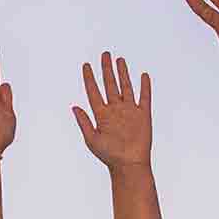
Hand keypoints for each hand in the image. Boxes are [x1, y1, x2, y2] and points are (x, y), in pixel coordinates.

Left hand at [73, 52, 154, 168]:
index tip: (86, 65)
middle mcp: (115, 110)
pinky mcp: (143, 115)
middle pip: (110, 84)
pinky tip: (143, 75)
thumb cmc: (109, 156)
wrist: (129, 165)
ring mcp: (129, 111)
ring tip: (120, 60)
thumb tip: (74, 107)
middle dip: (106, 69)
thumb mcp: (92, 139)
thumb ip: (84, 122)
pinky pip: (144, 97)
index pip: (94, 91)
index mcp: (101, 114)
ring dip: (123, 73)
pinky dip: (144, 86)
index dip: (89, 78)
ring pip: (126, 87)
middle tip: (104, 54)